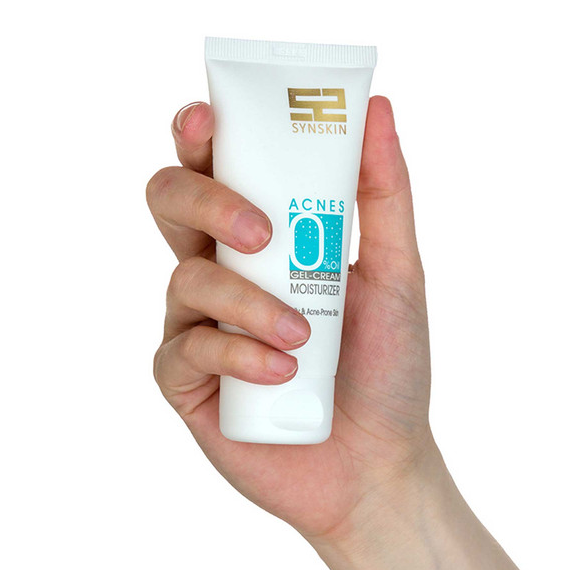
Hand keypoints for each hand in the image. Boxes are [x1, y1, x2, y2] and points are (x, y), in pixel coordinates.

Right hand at [146, 95, 433, 543]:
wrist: (379, 462)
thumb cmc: (386, 365)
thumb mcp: (399, 272)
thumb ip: (383, 193)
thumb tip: (377, 108)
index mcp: (262, 235)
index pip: (214, 165)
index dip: (199, 135)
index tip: (212, 121)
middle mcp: (221, 268)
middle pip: (170, 200)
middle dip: (206, 200)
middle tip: (260, 233)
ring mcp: (198, 323)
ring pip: (186, 276)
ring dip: (248, 301)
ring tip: (305, 337)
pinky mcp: (187, 380)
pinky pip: (187, 348)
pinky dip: (239, 355)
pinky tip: (283, 373)